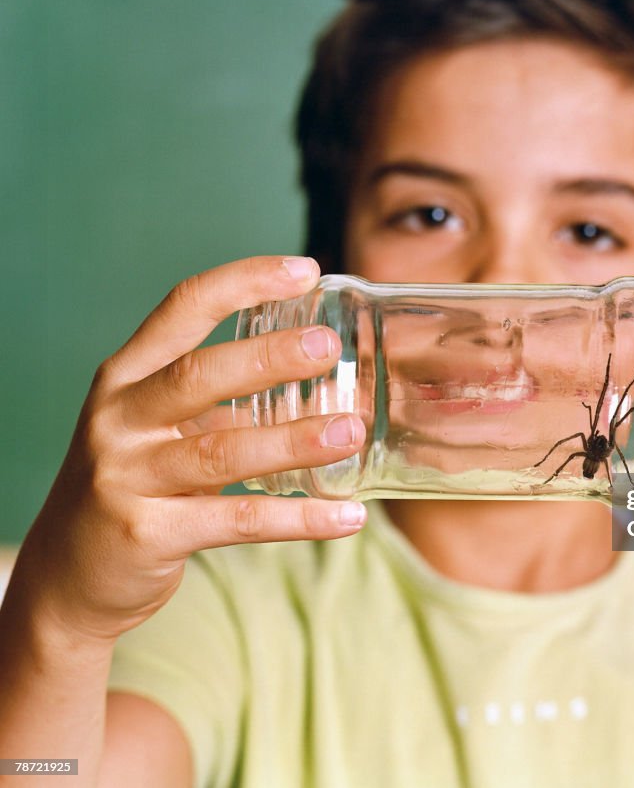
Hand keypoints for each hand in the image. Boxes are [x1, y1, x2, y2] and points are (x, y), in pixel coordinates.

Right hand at [15, 256, 366, 643]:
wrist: (68, 576)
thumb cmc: (132, 485)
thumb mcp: (157, 427)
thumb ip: (219, 401)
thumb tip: (317, 379)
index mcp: (126, 378)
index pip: (183, 308)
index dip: (243, 282)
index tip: (303, 270)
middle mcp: (119, 418)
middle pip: (199, 374)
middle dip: (269, 356)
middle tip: (329, 347)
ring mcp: (127, 477)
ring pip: (222, 450)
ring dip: (295, 440)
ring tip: (351, 431)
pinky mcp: (148, 534)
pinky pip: (238, 520)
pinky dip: (299, 519)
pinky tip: (347, 516)